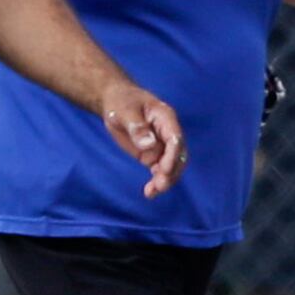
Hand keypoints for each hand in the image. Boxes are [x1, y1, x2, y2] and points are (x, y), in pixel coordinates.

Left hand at [92, 79, 185, 198]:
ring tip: (152, 192)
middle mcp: (168, 133)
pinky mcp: (153, 155)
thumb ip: (137, 127)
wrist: (116, 101)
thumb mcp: (125, 111)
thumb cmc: (122, 101)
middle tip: (160, 185)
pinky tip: (149, 192)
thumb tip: (149, 145)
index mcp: (166, 118)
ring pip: (171, 167)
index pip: (175, 138)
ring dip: (165, 180)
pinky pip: (160, 171)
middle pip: (178, 155)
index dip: (172, 155)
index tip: (163, 169)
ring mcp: (161, 146)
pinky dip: (156, 182)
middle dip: (172, 172)